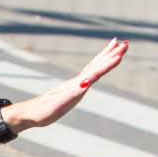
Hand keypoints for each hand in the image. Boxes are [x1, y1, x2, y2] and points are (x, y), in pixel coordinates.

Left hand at [9, 39, 127, 131]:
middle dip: (112, 55)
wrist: (31, 113)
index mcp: (76, 85)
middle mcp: (77, 82)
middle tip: (126, 43)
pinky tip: (102, 64)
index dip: (108, 63)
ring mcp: (76, 84)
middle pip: (97, 65)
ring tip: (117, 46)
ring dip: (106, 57)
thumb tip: (85, 83)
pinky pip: (89, 74)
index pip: (96, 71)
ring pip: (94, 67)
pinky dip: (98, 66)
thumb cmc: (43, 111)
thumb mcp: (58, 105)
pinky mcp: (74, 88)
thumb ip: (70, 95)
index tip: (121, 52)